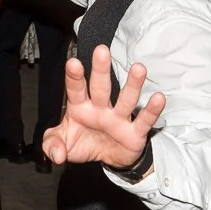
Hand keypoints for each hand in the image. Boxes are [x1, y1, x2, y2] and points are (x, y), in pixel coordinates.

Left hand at [42, 45, 165, 170]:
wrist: (107, 159)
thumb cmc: (83, 143)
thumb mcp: (62, 145)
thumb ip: (52, 146)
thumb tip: (56, 155)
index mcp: (80, 107)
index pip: (75, 90)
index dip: (74, 77)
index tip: (73, 63)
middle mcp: (100, 109)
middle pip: (100, 87)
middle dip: (101, 70)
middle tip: (102, 50)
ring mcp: (119, 119)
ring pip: (126, 99)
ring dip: (132, 85)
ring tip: (138, 68)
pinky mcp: (135, 132)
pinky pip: (144, 120)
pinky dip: (152, 110)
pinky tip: (157, 97)